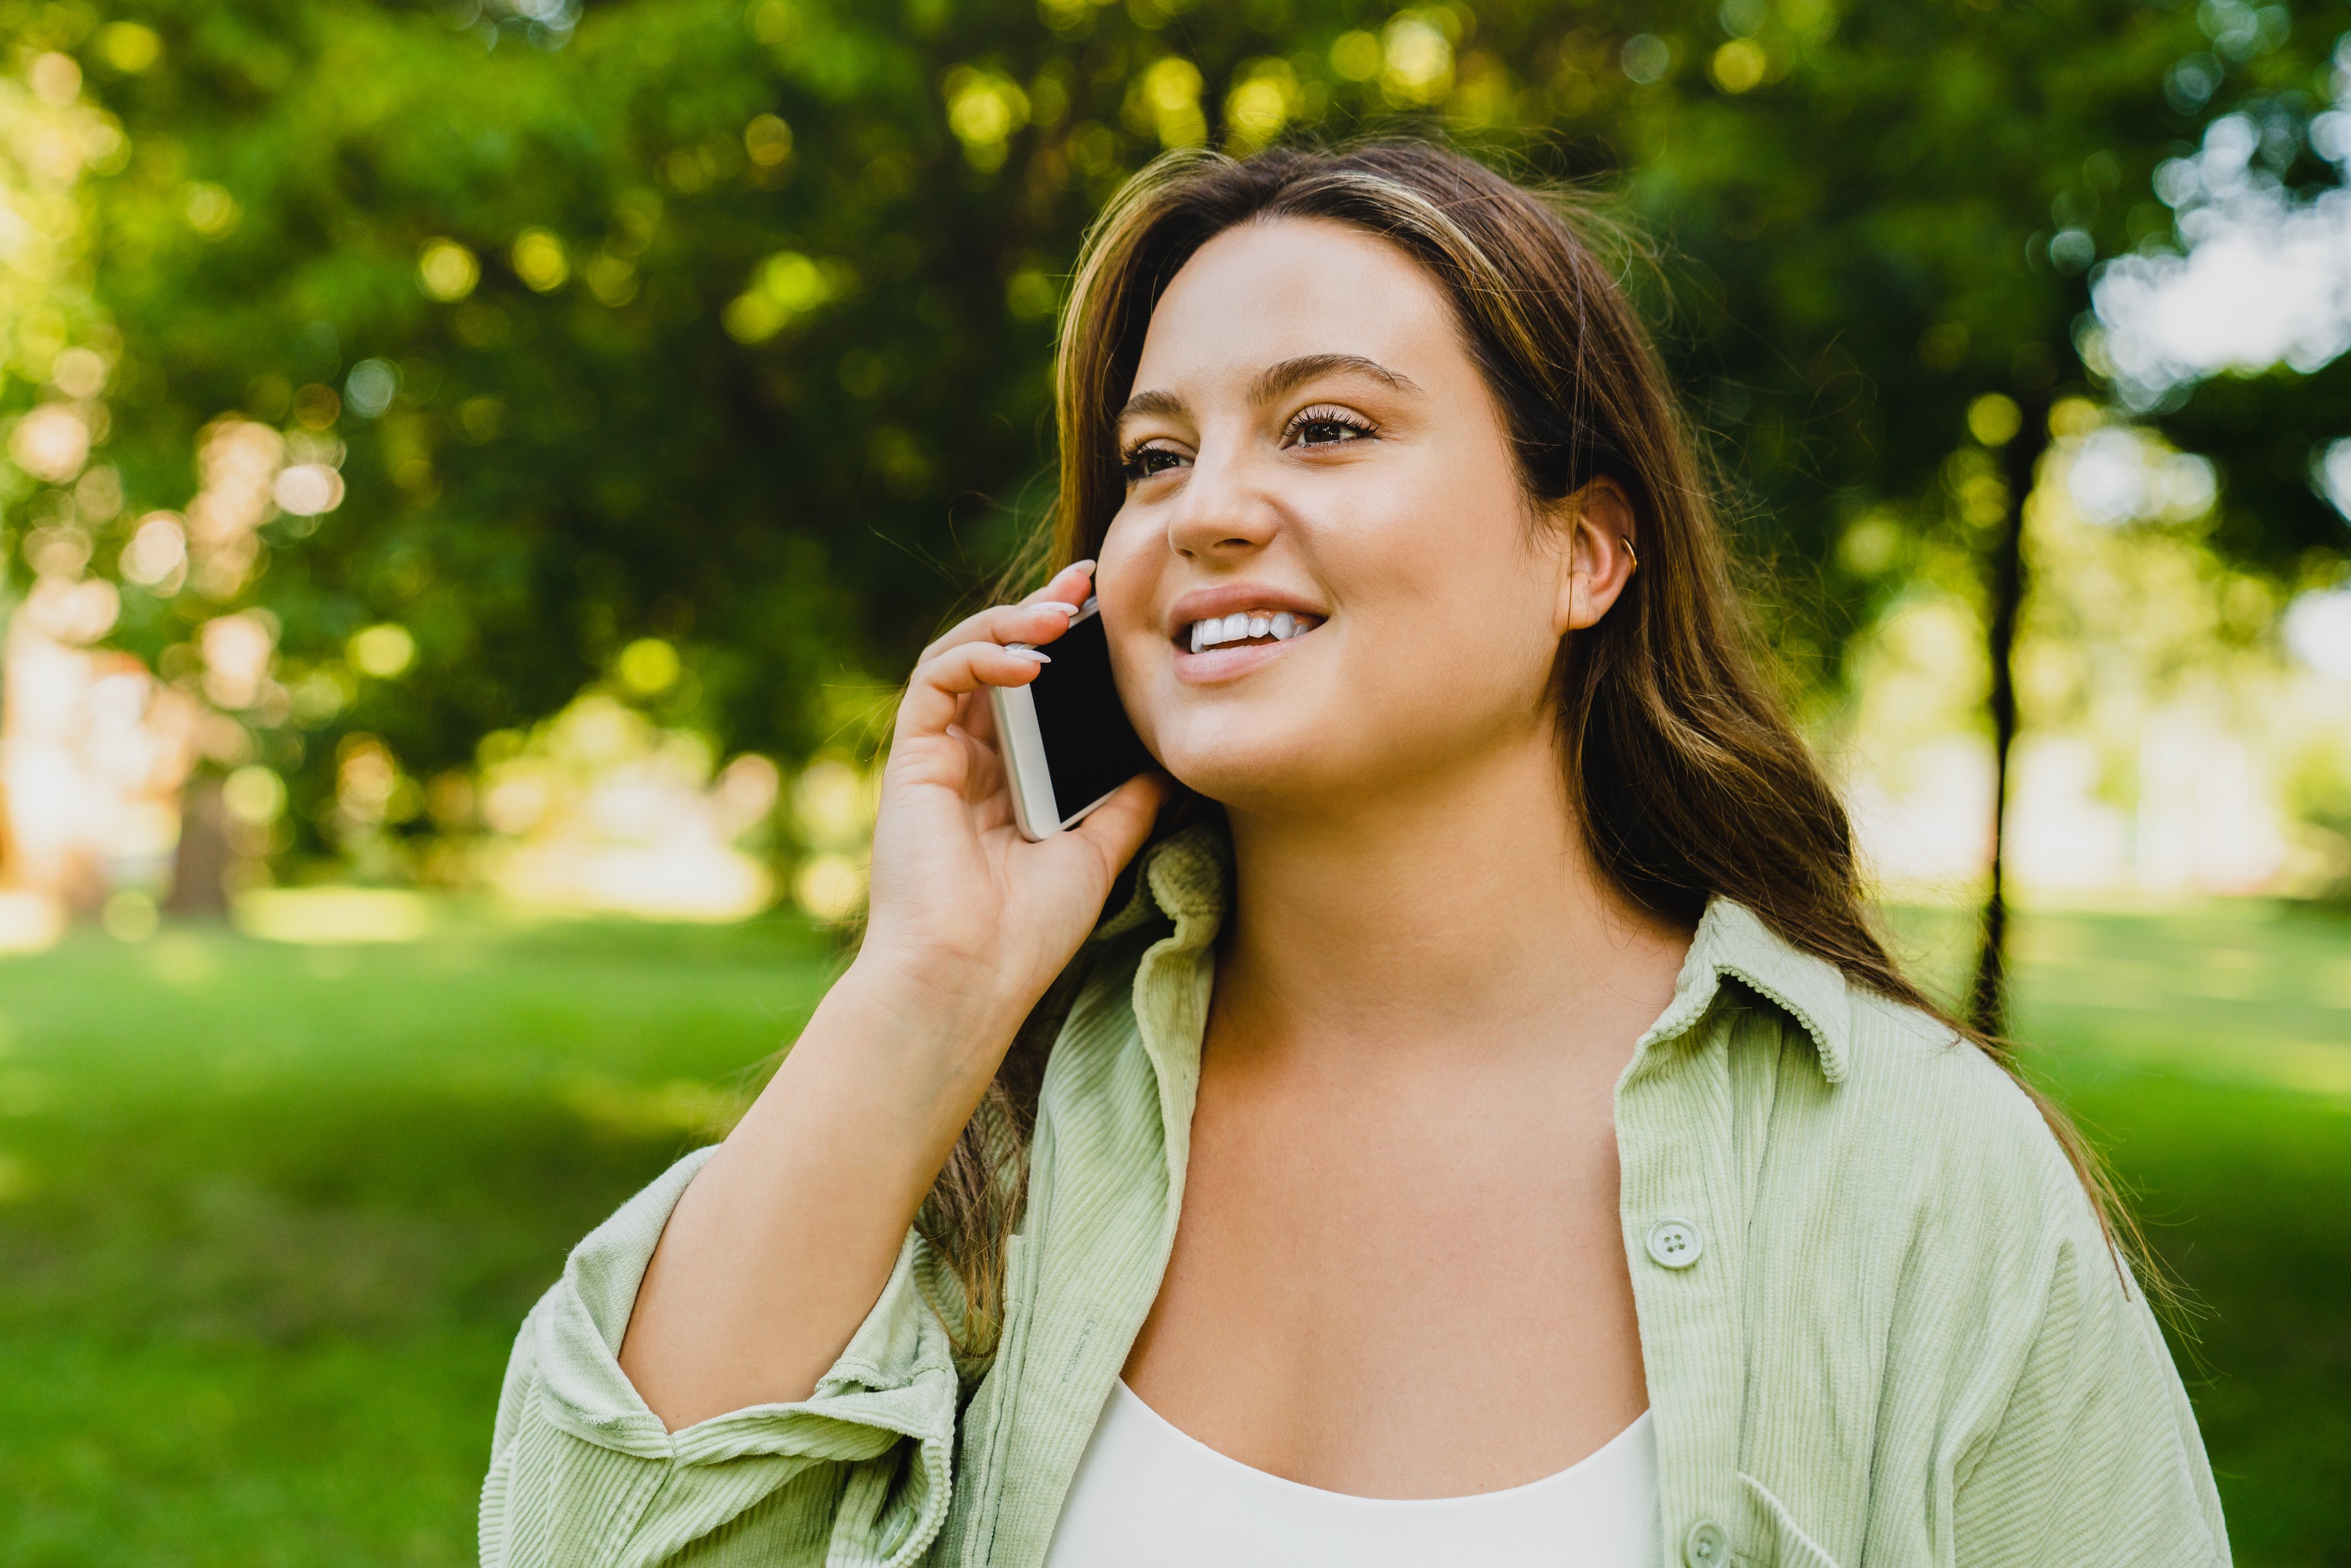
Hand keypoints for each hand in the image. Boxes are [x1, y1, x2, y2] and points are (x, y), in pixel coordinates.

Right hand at [850, 561, 1166, 1069]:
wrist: (970, 977)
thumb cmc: (1026, 933)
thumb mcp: (1098, 852)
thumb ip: (1126, 802)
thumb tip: (1171, 759)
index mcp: (1009, 782)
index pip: (1036, 693)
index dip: (1068, 647)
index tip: (1112, 615)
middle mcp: (969, 761)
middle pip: (1000, 660)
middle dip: (1041, 611)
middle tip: (1089, 581)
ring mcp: (936, 757)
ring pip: (964, 655)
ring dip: (1012, 622)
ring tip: (1063, 612)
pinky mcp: (911, 757)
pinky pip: (936, 679)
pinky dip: (980, 655)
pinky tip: (1029, 660)